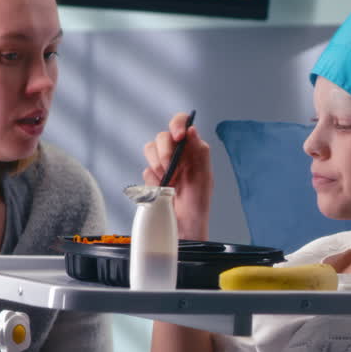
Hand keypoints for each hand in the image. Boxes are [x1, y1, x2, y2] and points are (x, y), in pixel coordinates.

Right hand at [143, 112, 211, 239]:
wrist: (184, 227)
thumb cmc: (198, 204)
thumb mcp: (204, 177)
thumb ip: (199, 152)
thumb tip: (191, 130)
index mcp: (191, 150)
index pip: (181, 124)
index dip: (177, 124)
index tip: (177, 136)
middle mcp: (176, 154)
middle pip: (162, 137)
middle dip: (165, 152)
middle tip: (171, 168)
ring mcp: (162, 165)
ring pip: (150, 150)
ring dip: (158, 166)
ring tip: (169, 182)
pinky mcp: (151, 177)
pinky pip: (146, 171)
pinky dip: (154, 181)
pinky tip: (163, 190)